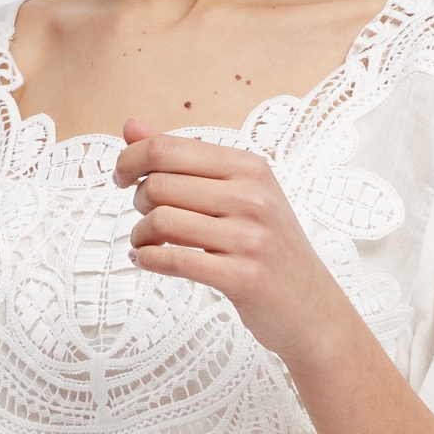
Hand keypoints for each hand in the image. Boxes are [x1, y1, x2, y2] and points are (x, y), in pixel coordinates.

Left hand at [115, 119, 352, 371]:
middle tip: (144, 218)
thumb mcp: (237, 193)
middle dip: (138, 202)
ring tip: (144, 244)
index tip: (121, 177)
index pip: (168, 148)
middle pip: (159, 185)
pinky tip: (146, 261)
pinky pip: (173, 261)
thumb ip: (182, 160)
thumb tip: (131, 127)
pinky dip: (148, 261)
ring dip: (140, 236)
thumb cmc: (268, 247)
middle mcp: (252, 197)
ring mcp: (249, 237)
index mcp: (249, 167)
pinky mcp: (242, 277)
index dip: (130, 160)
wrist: (311, 305)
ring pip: (162, 222)